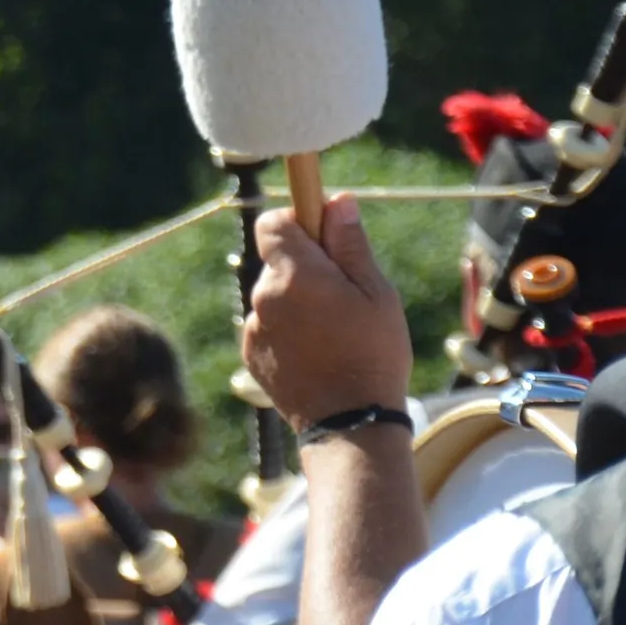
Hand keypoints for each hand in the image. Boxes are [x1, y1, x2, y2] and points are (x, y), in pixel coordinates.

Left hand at [243, 195, 417, 431]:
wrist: (350, 423)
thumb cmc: (373, 353)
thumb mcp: (376, 292)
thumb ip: (349, 244)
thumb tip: (336, 201)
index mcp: (293, 275)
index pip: (272, 222)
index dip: (297, 220)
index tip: (323, 235)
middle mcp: (263, 298)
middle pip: (277, 260)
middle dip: (305, 266)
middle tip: (344, 293)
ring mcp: (253, 328)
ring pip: (274, 296)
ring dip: (297, 300)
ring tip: (334, 330)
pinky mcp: (250, 354)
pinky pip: (267, 325)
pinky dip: (288, 329)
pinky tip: (318, 351)